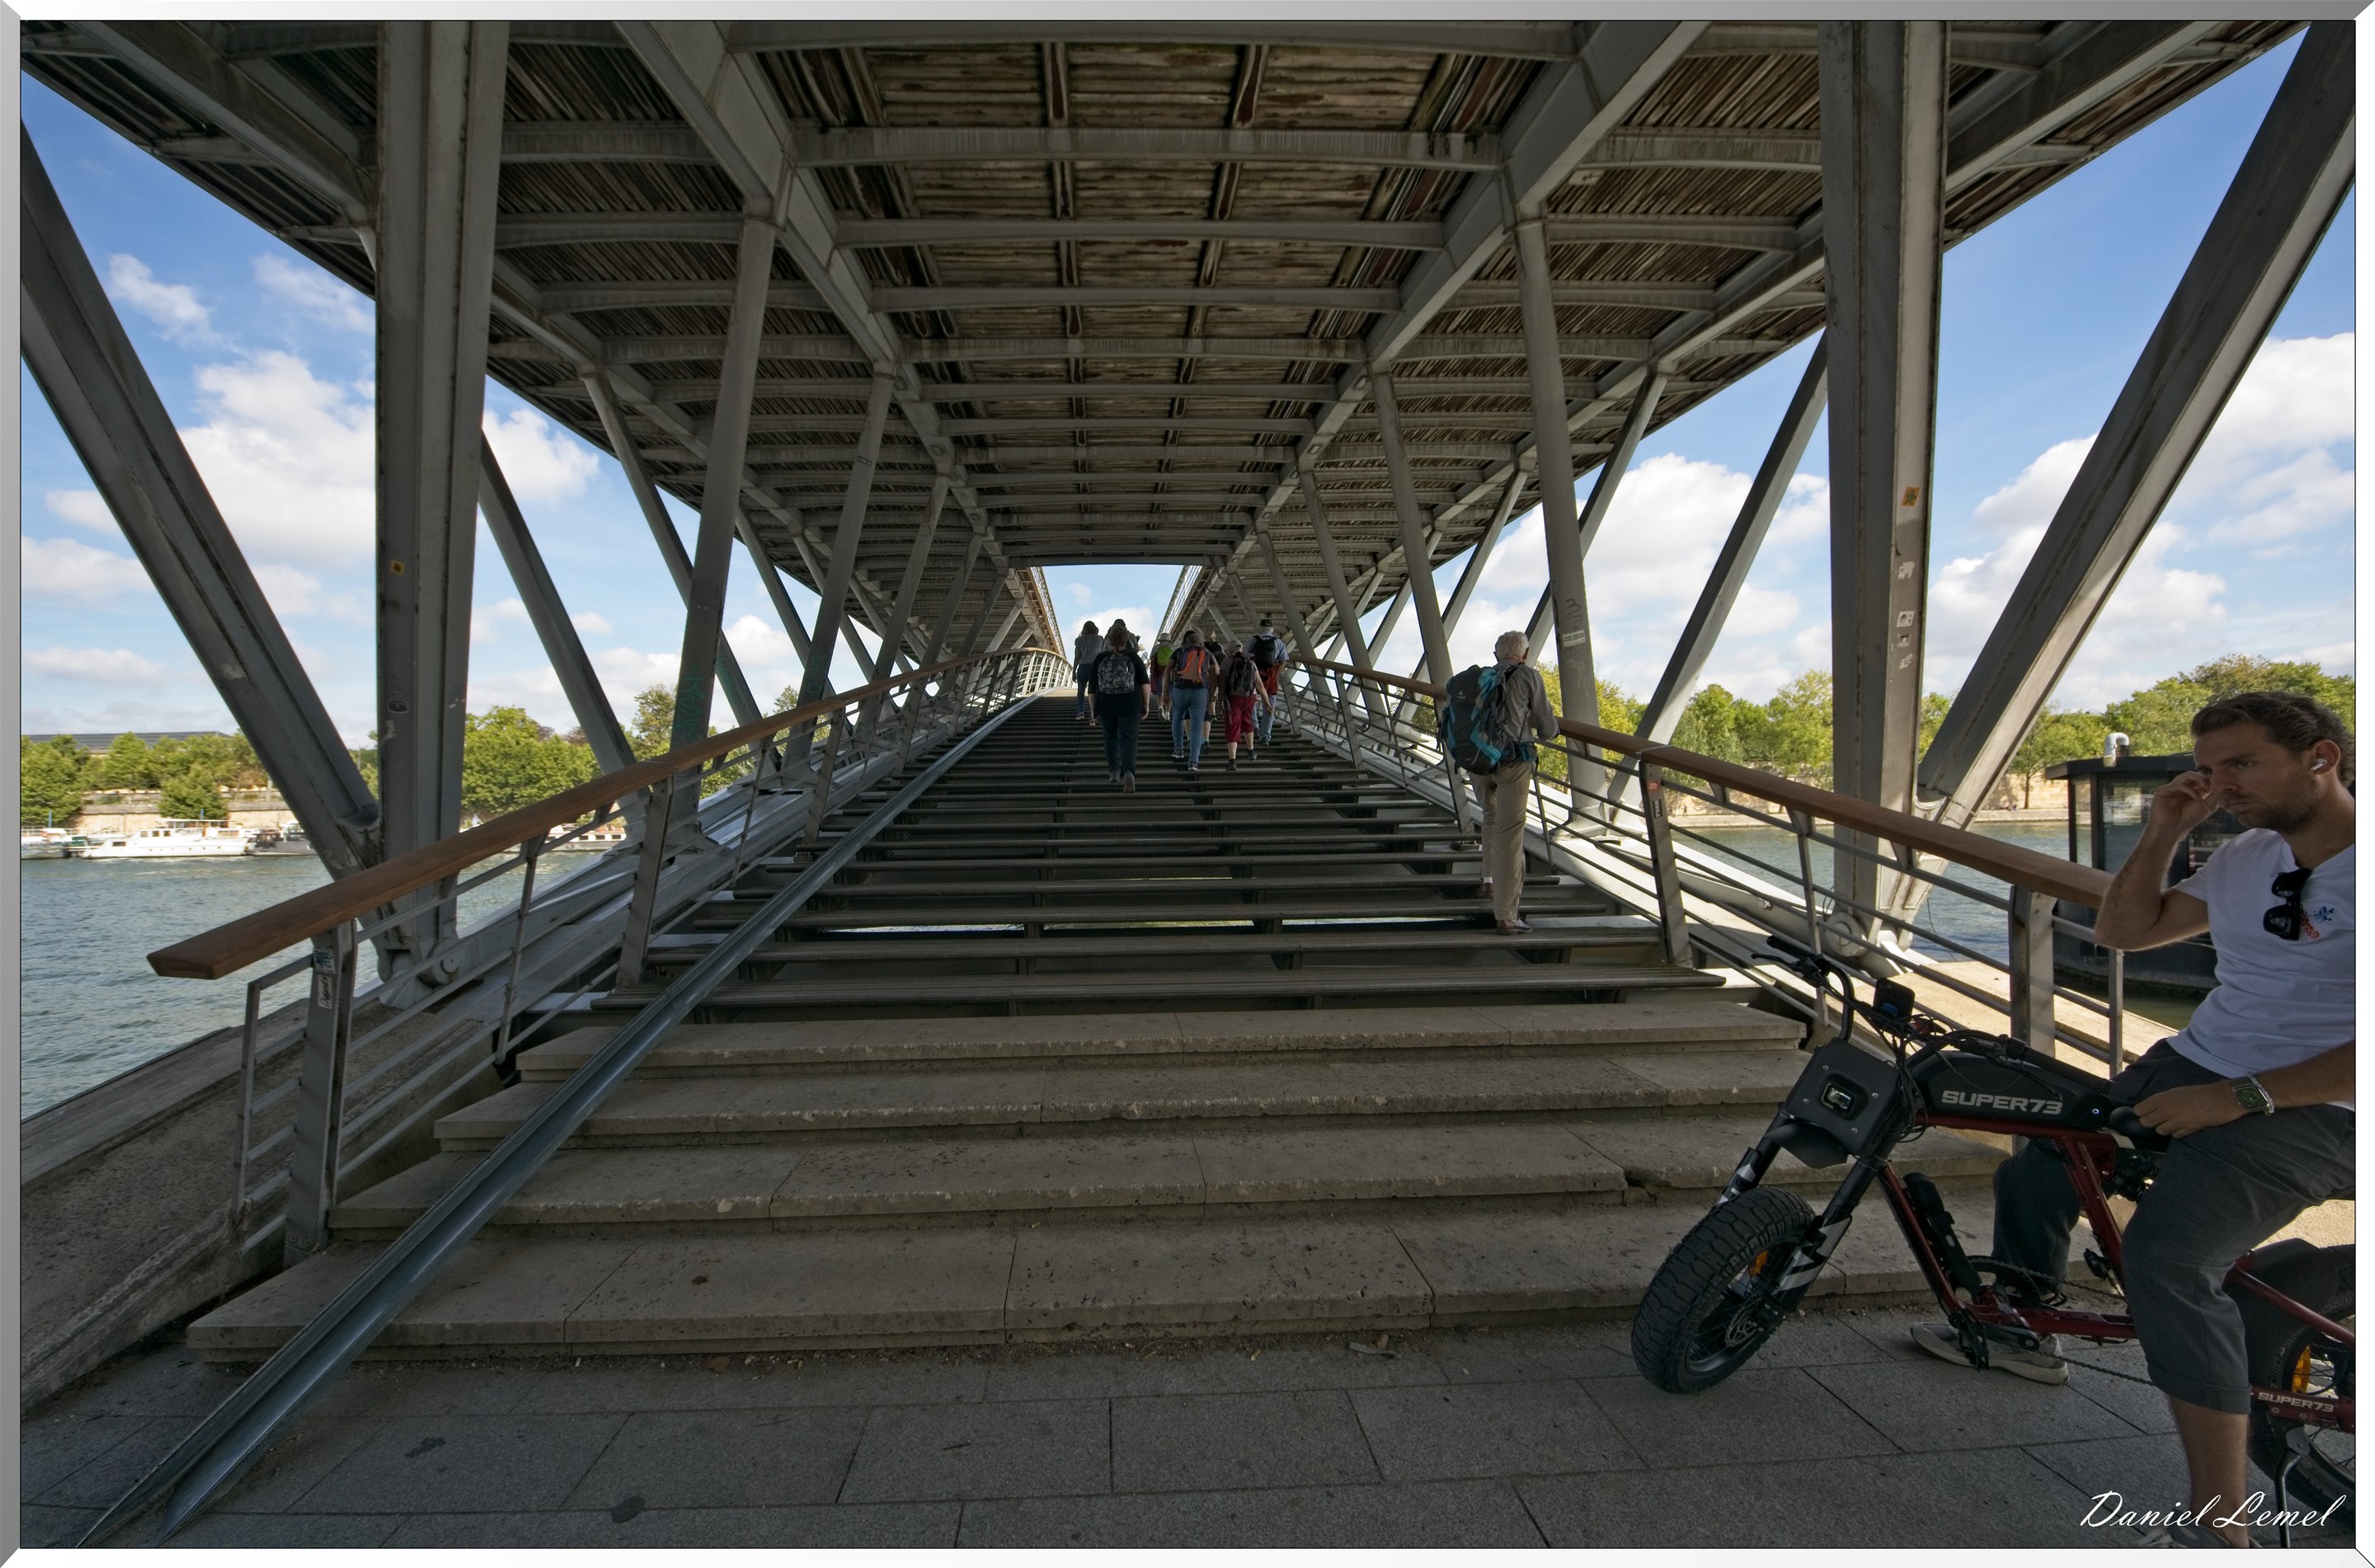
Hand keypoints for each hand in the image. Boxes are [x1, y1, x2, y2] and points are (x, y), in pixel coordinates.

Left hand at [2132, 1081, 2246, 1137]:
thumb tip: (2154, 1108)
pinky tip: (2183, 1126)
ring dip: (2164, 1128)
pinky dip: (2177, 1133)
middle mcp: (2166, 1110)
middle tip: (2159, 1119)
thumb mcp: (2178, 1092)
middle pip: (2145, 1122)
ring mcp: (2177, 1121)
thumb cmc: (2200, 1092)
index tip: (2147, 1112)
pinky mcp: (2188, 1130)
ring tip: (2172, 1123)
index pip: (2140, 1110)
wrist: (2222, 1098)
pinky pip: (2175, 1135)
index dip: (2142, 1112)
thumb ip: (2164, 1100)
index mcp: (2162, 1098)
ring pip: (2160, 1131)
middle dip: (2150, 1122)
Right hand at [2148, 770, 2221, 836]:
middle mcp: (2181, 787)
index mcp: (2190, 790)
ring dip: (2199, 779)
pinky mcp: (2164, 790)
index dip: (2210, 780)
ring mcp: (2172, 787)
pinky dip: (2191, 790)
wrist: (2173, 828)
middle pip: (2194, 774)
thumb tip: (2220, 785)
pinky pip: (2179, 785)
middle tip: (2213, 786)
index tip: (2218, 787)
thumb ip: (2213, 795)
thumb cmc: (2189, 818)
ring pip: (2187, 775)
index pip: (2200, 778)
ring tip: (2207, 787)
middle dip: (2205, 778)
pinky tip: (2197, 798)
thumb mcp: (2207, 806)